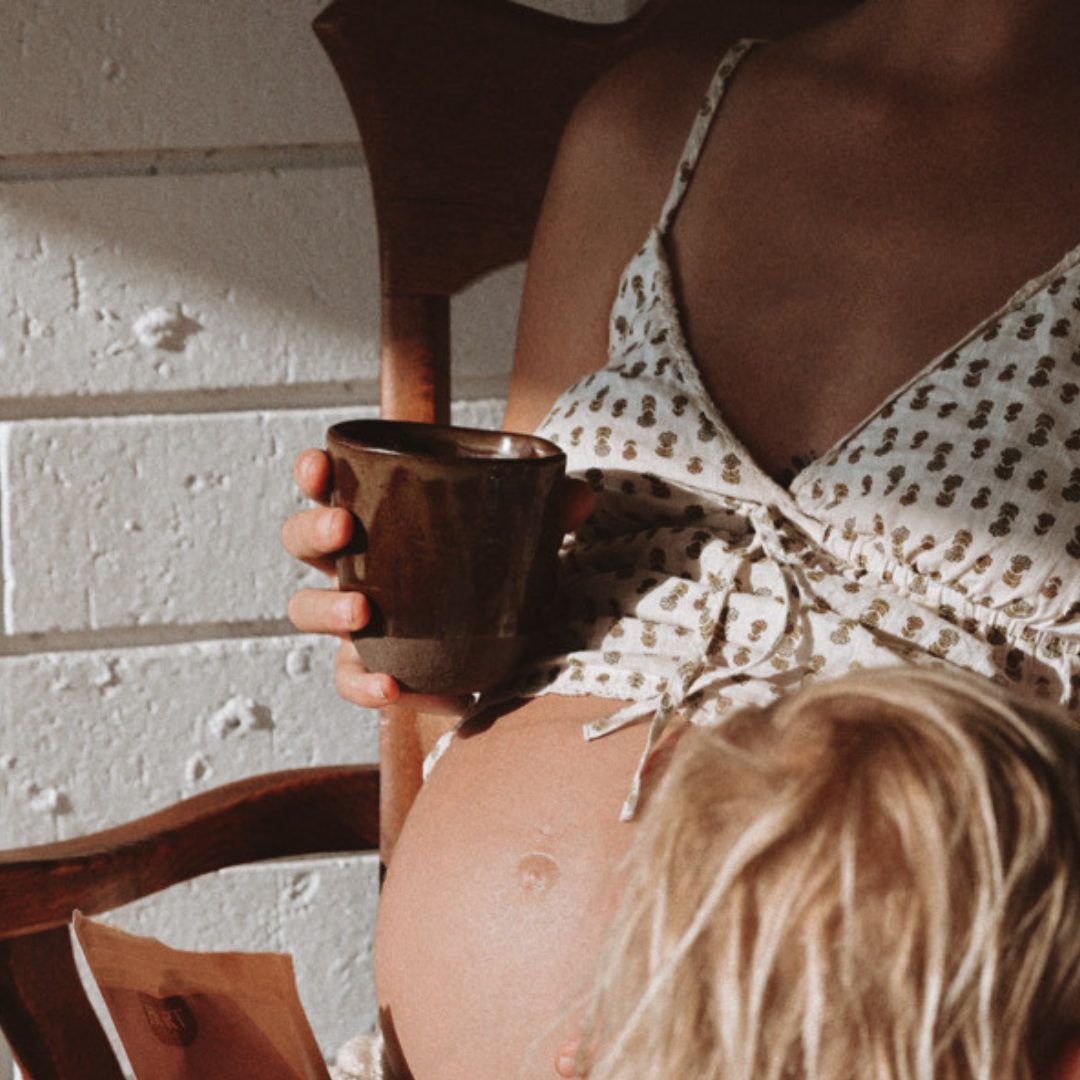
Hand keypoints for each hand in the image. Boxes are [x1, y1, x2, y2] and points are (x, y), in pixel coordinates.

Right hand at [282, 448, 593, 711]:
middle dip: (312, 530)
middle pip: (302, 542)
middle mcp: (357, 564)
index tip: (318, 464)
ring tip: (361, 613)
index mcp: (381, 519)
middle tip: (344, 528)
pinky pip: (350, 680)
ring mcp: (357, 619)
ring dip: (325, 609)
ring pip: (306, 610)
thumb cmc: (495, 570)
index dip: (315, 473)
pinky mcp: (374, 667)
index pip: (332, 486)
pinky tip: (394, 687)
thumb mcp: (524, 534)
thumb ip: (551, 512)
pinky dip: (365, 685)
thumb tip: (579, 498)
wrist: (505, 644)